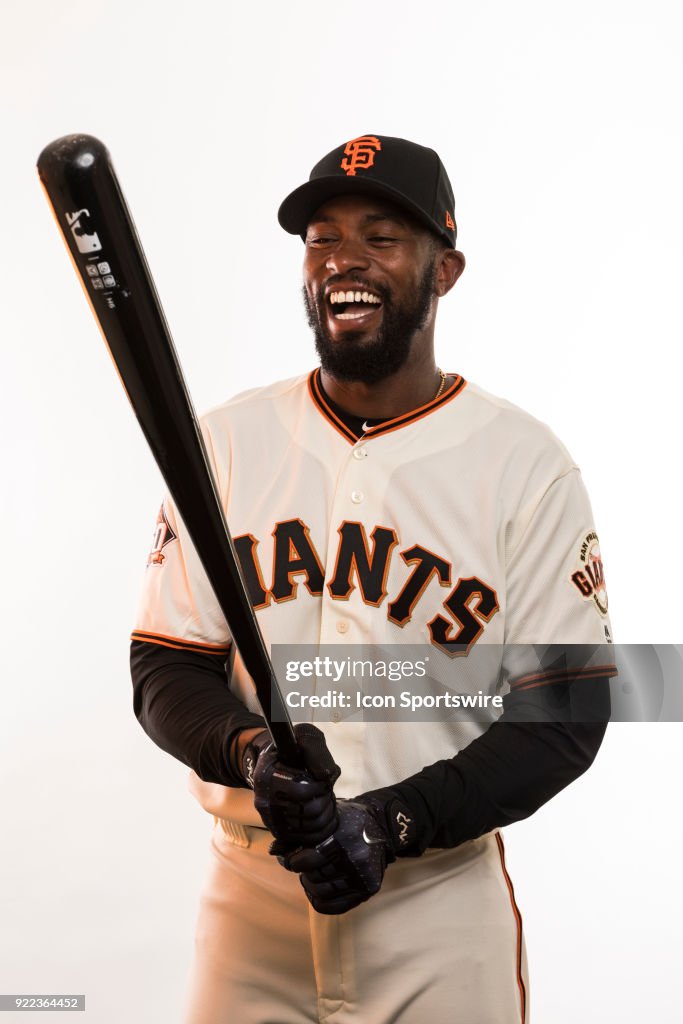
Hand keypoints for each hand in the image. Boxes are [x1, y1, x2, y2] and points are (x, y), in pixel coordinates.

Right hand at [242, 724, 340, 846]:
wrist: (274, 763)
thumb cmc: (291, 749)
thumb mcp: (303, 737)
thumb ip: (315, 750)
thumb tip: (325, 776)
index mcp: (266, 776)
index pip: (301, 791)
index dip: (320, 786)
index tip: (323, 779)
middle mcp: (264, 800)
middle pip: (309, 812)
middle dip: (326, 801)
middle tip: (327, 791)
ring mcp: (270, 818)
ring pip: (311, 828)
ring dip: (327, 814)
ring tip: (327, 801)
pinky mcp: (278, 831)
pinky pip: (307, 839)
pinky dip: (322, 829)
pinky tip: (325, 815)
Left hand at [277, 793, 416, 914]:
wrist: (382, 825)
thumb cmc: (348, 819)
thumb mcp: (327, 818)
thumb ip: (300, 833)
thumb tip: (274, 850)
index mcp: (343, 837)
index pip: (308, 860)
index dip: (293, 861)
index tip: (290, 859)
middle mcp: (355, 858)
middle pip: (314, 876)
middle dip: (303, 872)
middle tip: (302, 866)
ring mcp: (363, 876)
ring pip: (322, 892)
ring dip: (310, 886)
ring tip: (311, 876)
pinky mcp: (369, 888)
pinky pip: (336, 906)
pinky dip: (320, 901)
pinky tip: (316, 891)